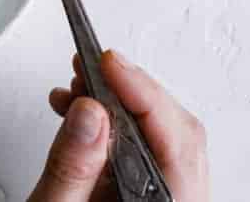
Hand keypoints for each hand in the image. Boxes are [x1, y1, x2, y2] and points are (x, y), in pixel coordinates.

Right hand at [30, 50, 208, 201]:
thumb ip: (72, 166)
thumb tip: (89, 109)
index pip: (172, 142)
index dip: (142, 92)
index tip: (108, 61)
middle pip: (177, 136)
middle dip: (133, 92)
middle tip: (93, 64)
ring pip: (163, 141)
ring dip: (120, 107)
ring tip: (78, 87)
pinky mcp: (146, 201)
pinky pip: (146, 155)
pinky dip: (115, 127)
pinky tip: (80, 115)